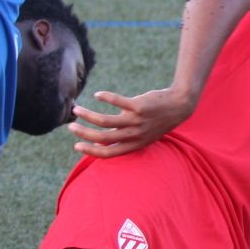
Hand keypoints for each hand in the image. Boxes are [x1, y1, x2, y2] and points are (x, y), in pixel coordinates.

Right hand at [70, 88, 196, 158]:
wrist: (179, 106)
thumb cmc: (157, 120)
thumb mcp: (142, 134)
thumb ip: (124, 134)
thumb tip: (102, 132)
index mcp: (134, 144)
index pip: (109, 153)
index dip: (91, 151)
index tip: (76, 146)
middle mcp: (135, 135)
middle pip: (103, 138)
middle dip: (83, 133)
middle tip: (70, 126)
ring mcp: (137, 121)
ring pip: (106, 121)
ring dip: (88, 115)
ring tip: (77, 108)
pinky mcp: (139, 106)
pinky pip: (118, 102)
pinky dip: (105, 98)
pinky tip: (97, 95)